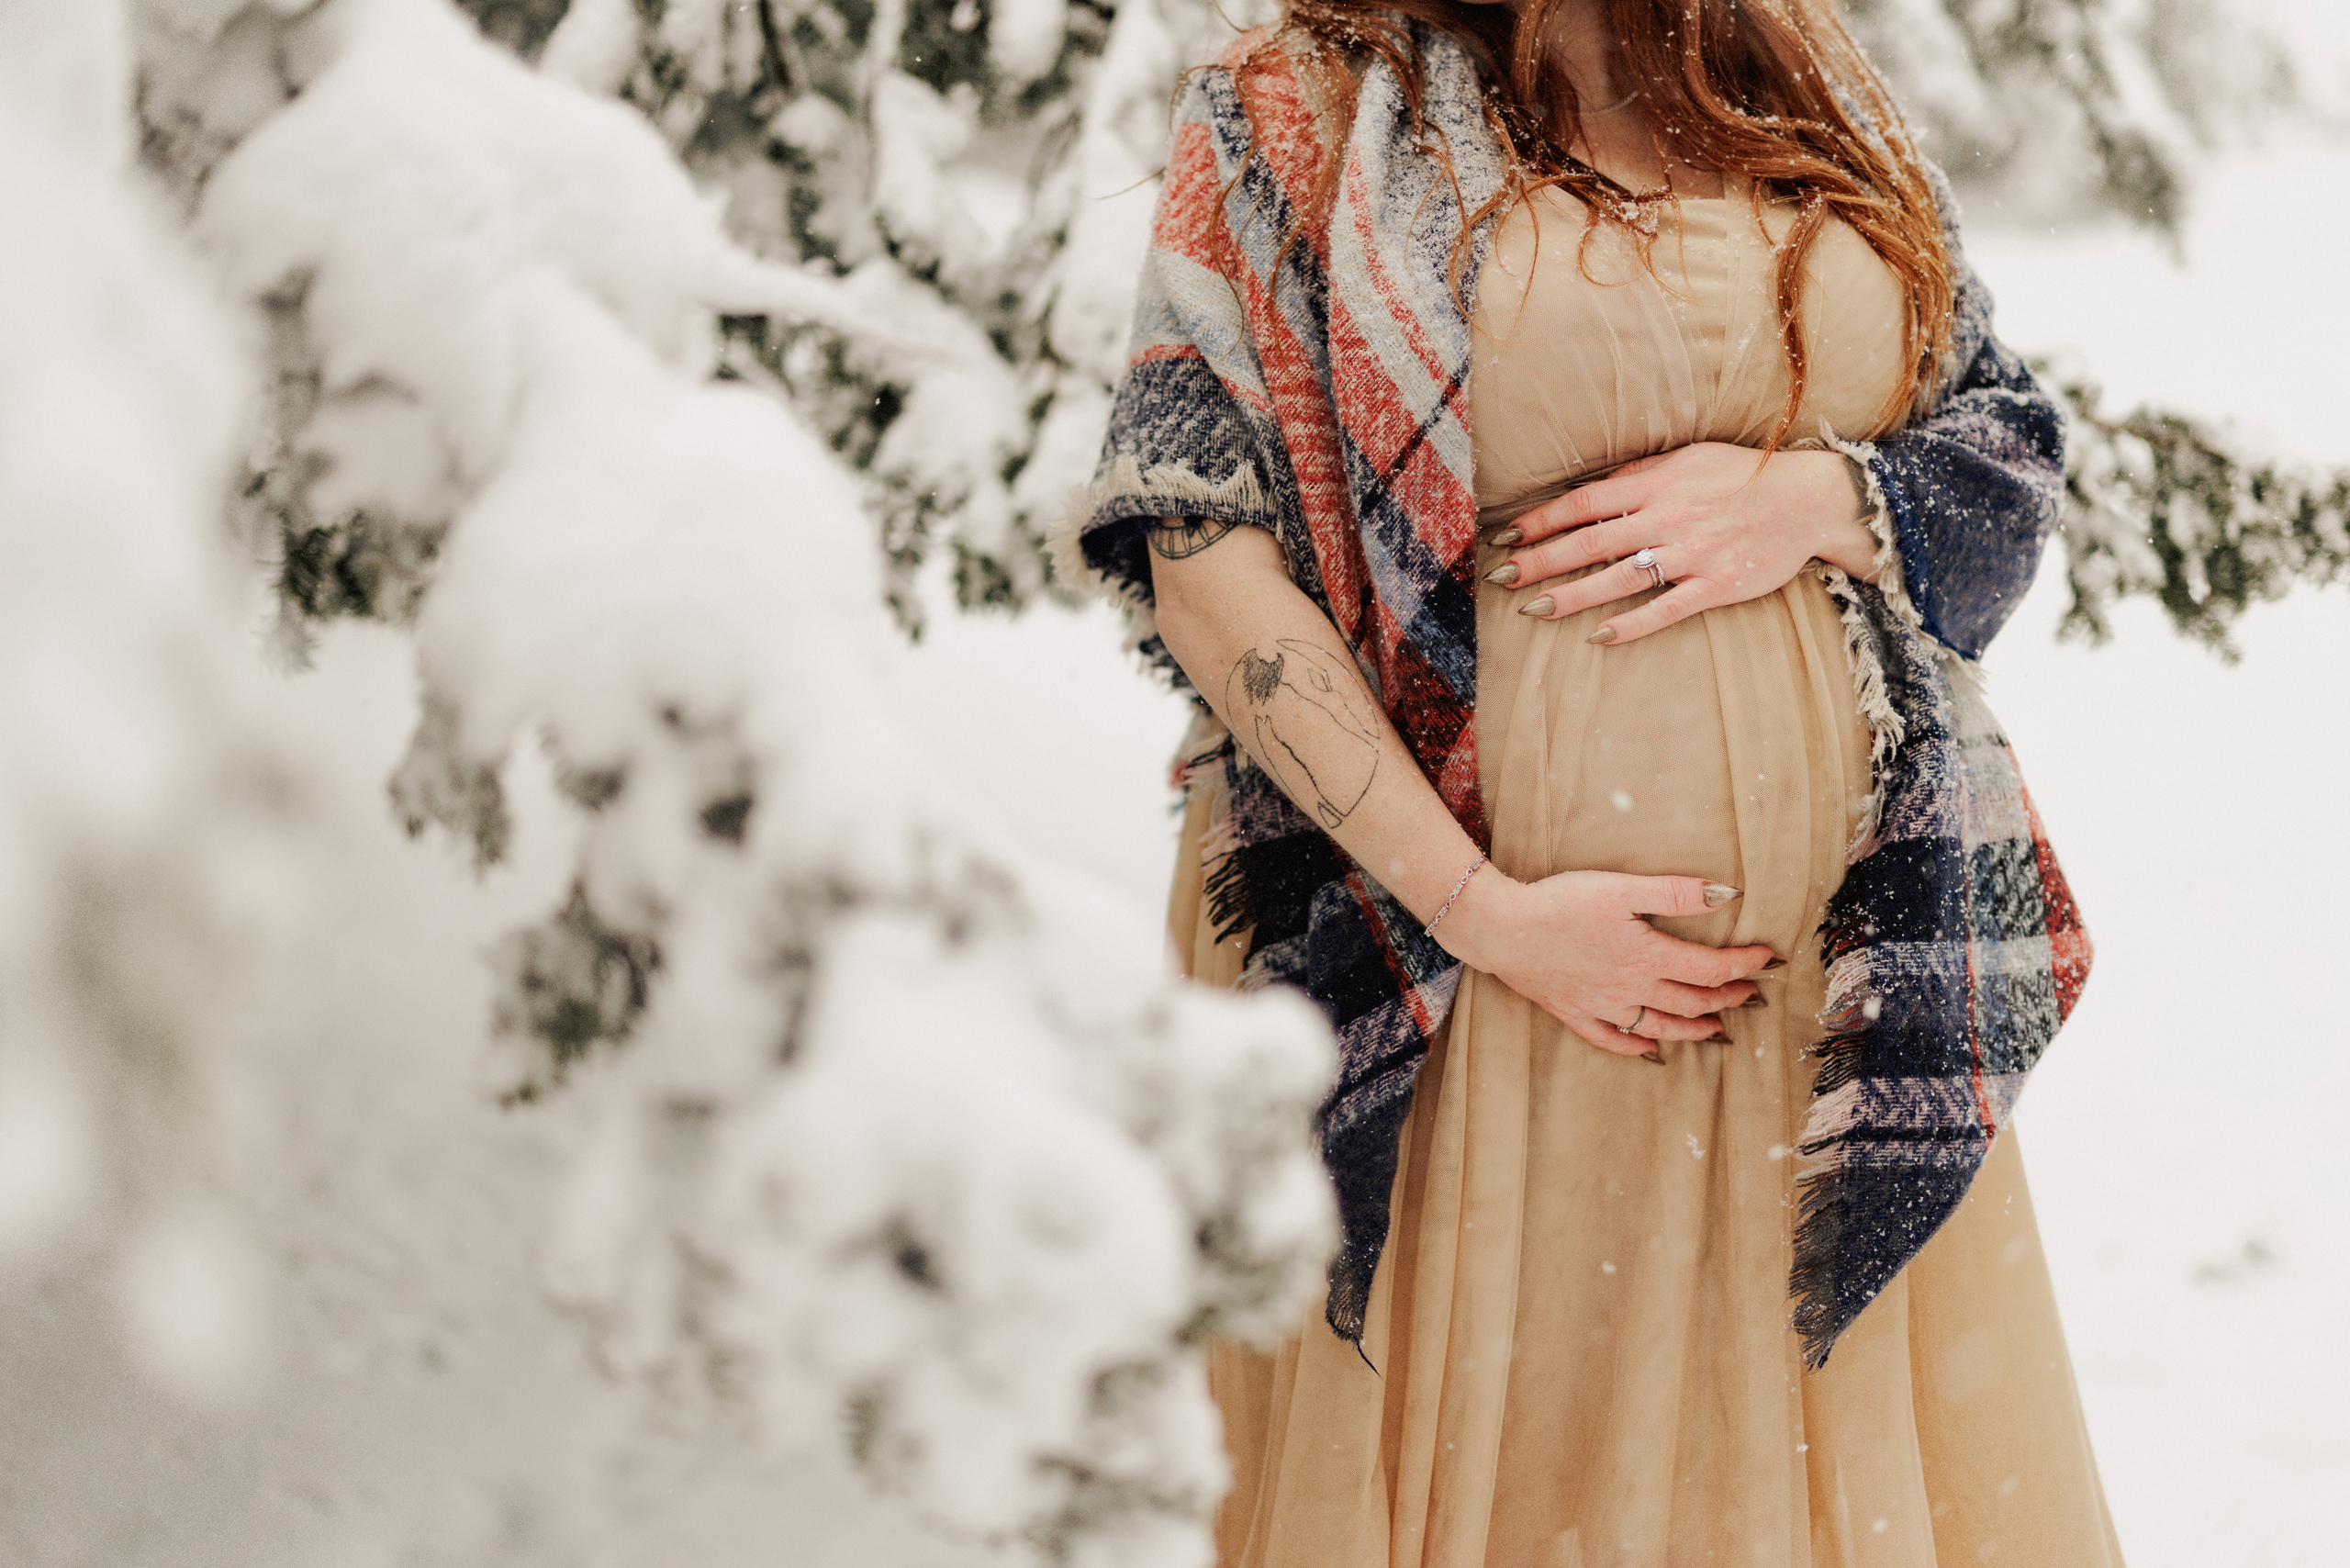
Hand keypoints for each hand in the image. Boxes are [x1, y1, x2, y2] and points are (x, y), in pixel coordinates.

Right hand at [1435, 867, 1778, 1056]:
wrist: (1501, 929)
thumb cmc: (1560, 902)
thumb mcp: (1621, 887)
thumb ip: (1675, 893)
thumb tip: (1727, 894)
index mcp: (1648, 957)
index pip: (1711, 968)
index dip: (1745, 964)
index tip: (1767, 958)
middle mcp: (1632, 989)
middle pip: (1692, 1002)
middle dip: (1728, 999)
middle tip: (1751, 994)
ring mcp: (1603, 1006)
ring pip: (1660, 1027)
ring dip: (1694, 1031)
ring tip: (1717, 1030)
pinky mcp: (1574, 1013)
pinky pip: (1613, 1040)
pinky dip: (1636, 1046)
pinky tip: (1650, 1049)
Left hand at [1486, 443, 1877, 645]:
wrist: (1810, 499)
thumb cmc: (1744, 475)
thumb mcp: (1689, 458)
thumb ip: (1641, 476)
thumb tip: (1590, 490)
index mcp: (1657, 483)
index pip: (1585, 501)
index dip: (1542, 519)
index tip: (1507, 535)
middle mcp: (1669, 516)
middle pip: (1590, 541)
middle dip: (1541, 560)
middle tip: (1502, 577)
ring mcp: (1693, 553)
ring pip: (1619, 577)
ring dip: (1572, 595)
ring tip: (1534, 609)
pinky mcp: (1717, 585)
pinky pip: (1666, 609)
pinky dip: (1631, 624)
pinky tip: (1598, 637)